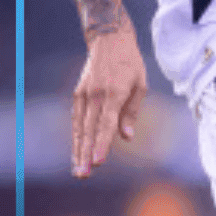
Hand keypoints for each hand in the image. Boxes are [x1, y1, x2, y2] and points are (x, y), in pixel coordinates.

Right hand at [71, 28, 148, 177]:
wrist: (109, 41)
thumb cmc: (131, 64)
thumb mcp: (140, 84)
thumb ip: (132, 111)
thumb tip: (127, 137)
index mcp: (114, 92)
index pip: (106, 123)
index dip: (102, 144)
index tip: (98, 161)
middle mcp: (96, 95)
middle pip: (89, 130)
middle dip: (86, 154)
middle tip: (83, 175)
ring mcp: (84, 95)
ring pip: (79, 127)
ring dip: (78, 150)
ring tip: (77, 170)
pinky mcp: (78, 95)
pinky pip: (76, 120)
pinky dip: (76, 137)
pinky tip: (76, 152)